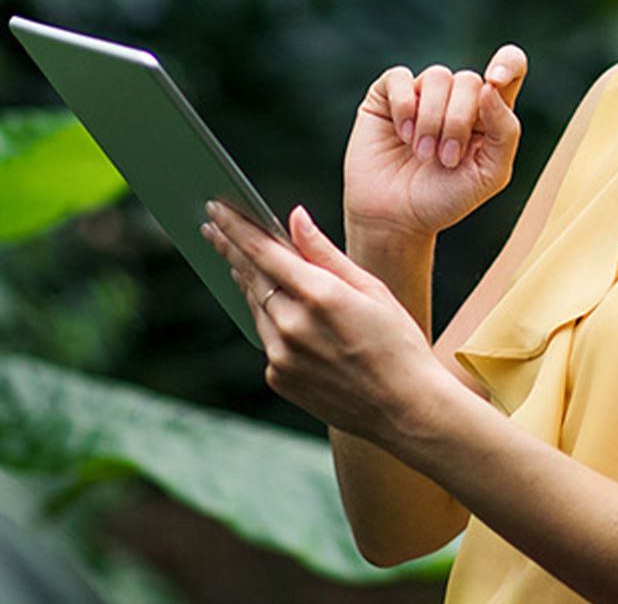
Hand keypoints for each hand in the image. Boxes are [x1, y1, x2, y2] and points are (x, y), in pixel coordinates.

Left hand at [199, 199, 462, 445]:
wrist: (405, 410)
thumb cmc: (398, 344)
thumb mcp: (371, 288)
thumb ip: (325, 253)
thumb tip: (294, 218)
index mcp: (319, 295)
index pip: (262, 251)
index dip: (235, 226)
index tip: (215, 208)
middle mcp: (292, 326)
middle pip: (250, 276)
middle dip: (230, 249)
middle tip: (212, 228)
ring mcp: (281, 356)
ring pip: (255, 307)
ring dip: (248, 282)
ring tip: (239, 262)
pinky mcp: (279, 378)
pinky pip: (267, 339)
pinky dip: (271, 321)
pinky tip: (280, 312)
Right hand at [344, 45, 527, 236]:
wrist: (396, 219)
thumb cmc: (444, 199)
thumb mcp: (490, 174)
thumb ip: (505, 131)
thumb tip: (490, 87)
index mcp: (489, 113)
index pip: (510, 66)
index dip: (508, 63)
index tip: (495, 82)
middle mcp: (456, 98)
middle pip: (469, 80)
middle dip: (458, 122)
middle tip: (446, 159)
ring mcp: (420, 94)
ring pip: (437, 77)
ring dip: (432, 120)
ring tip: (423, 154)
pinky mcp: (387, 96)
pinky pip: (399, 77)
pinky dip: (404, 106)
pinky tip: (403, 134)